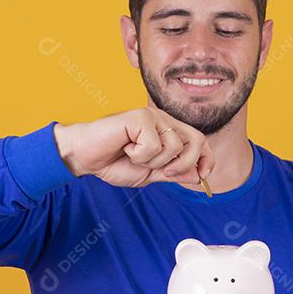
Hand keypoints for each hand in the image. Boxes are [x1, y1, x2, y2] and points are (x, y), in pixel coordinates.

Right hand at [53, 107, 213, 187]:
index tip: (203, 177)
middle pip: (196, 140)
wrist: (86, 157)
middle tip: (164, 172)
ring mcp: (152, 116)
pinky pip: (153, 144)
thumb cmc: (114, 162)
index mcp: (169, 131)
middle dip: (184, 164)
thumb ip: (174, 173)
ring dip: (154, 161)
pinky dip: (140, 155)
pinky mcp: (139, 116)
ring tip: (135, 156)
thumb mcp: (150, 174)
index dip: (206, 159)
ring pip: (174, 146)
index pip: (200, 141)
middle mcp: (164, 120)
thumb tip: (199, 176)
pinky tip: (126, 148)